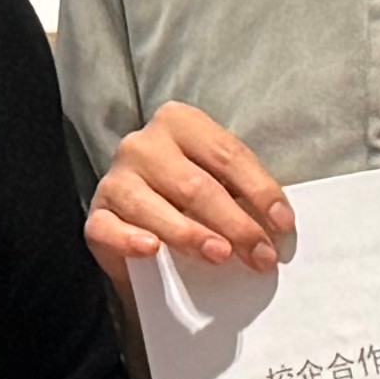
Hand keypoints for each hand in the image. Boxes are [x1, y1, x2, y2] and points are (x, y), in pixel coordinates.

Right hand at [91, 102, 296, 279]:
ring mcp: (115, 178)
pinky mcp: (96, 215)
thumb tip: (276, 228)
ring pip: (153, 206)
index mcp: (179, 123)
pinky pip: (110, 228)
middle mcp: (143, 144)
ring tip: (220, 256)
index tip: (283, 224)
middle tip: (261, 255)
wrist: (144, 235)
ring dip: (191, 234)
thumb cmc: (190, 205)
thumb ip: (242, 197)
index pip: (226, 155)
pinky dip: (131, 239)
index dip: (260, 190)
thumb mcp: (221, 188)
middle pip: (196, 184)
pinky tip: (153, 250)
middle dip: (235, 224)